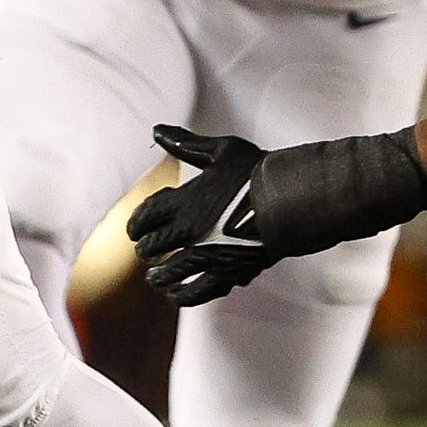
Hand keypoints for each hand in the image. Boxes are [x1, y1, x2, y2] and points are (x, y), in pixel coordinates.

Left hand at [130, 128, 278, 305]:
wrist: (292, 200)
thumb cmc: (258, 172)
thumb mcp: (220, 151)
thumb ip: (186, 144)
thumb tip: (157, 130)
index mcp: (185, 200)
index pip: (146, 216)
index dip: (136, 224)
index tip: (134, 229)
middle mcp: (190, 229)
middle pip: (154, 245)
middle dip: (145, 249)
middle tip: (144, 251)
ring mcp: (208, 253)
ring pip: (171, 271)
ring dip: (158, 276)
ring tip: (154, 278)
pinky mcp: (228, 272)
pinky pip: (199, 291)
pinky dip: (184, 295)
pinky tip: (177, 296)